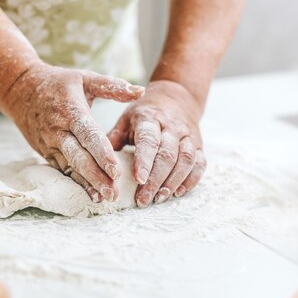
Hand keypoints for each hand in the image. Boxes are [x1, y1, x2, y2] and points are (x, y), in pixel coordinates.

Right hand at [3, 62, 144, 201]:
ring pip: (70, 168)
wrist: (19, 89)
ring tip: (104, 199)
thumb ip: (112, 86)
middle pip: (79, 158)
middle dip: (96, 177)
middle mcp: (59, 130)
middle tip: (114, 193)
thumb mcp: (84, 77)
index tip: (116, 171)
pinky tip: (90, 194)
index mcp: (71, 111)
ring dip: (87, 184)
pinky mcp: (46, 153)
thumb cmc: (58, 83)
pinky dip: (76, 183)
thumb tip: (140, 91)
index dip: (102, 154)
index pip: (89, 135)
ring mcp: (50, 144)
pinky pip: (62, 170)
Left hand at [107, 80, 206, 206]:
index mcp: (150, 118)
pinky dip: (191, 180)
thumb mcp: (125, 120)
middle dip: (155, 180)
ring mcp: (188, 135)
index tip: (138, 180)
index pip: (148, 140)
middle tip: (144, 200)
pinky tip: (178, 193)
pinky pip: (200, 164)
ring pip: (186, 160)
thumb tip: (97, 164)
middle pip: (167, 155)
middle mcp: (172, 126)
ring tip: (159, 198)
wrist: (176, 98)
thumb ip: (113, 140)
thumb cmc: (144, 115)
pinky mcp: (199, 145)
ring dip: (173, 182)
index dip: (144, 161)